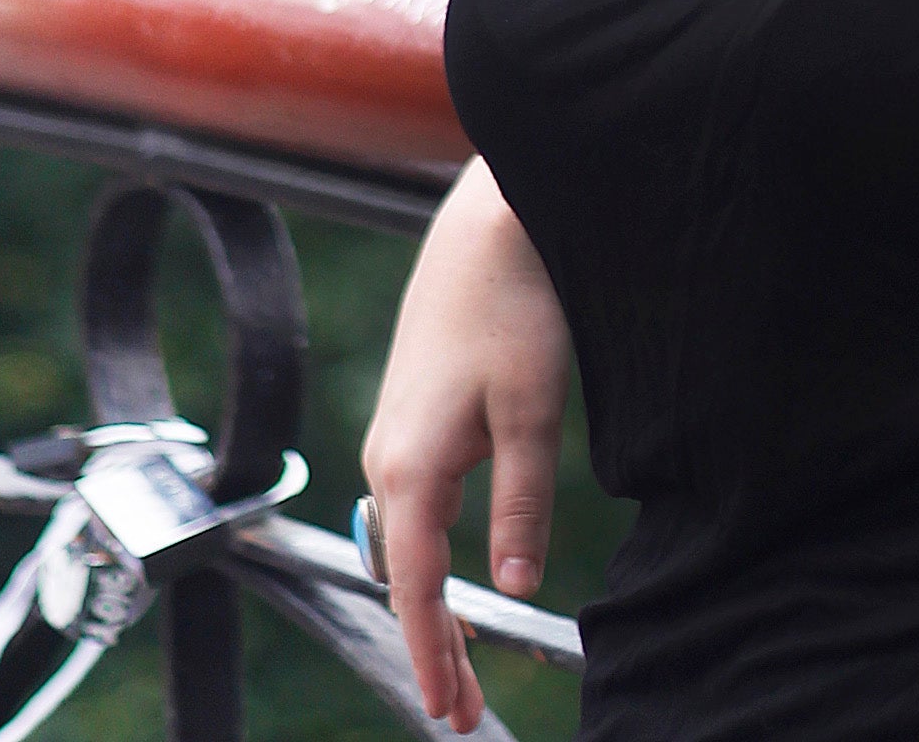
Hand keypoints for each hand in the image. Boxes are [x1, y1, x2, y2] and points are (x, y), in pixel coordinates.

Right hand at [360, 161, 575, 729]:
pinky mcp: (411, 417)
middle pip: (405, 577)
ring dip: (432, 605)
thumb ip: (521, 505)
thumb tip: (518, 590)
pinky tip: (457, 579)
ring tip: (468, 663)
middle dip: (435, 645)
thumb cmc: (514, 308)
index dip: (434, 655)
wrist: (486, 225)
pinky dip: (430, 558)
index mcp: (411, 469)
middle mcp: (387, 460)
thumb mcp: (531, 411)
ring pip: (407, 545)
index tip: (450, 713)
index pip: (416, 590)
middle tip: (467, 711)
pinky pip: (412, 511)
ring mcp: (394, 438)